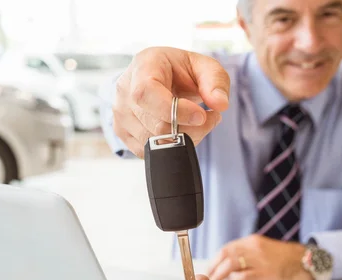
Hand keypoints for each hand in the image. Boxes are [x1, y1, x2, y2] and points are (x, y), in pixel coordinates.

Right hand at [113, 47, 230, 157]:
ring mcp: (120, 114)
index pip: (147, 93)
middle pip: (155, 125)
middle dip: (190, 129)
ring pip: (154, 142)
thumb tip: (220, 104)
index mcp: (143, 66)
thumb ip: (216, 81)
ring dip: (184, 139)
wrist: (160, 78)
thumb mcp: (204, 67)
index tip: (201, 115)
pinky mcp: (122, 132)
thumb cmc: (180, 71)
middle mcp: (125, 90)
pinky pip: (149, 151)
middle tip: (210, 118)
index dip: (174, 110)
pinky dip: (171, 146)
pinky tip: (182, 130)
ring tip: (197, 123)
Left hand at [207, 235, 311, 279]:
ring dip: (220, 276)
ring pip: (231, 265)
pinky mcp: (266, 273)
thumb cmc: (285, 259)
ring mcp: (260, 260)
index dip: (214, 261)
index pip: (225, 249)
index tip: (209, 270)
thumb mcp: (263, 250)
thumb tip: (226, 268)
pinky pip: (243, 278)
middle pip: (225, 256)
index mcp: (252, 242)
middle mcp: (254, 247)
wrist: (306, 261)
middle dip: (213, 269)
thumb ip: (246, 255)